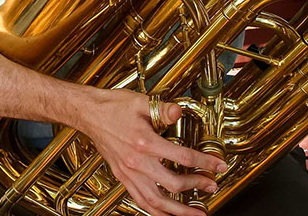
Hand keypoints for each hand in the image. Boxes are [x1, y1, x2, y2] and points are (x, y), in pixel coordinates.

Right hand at [79, 89, 226, 215]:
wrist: (89, 114)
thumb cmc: (113, 106)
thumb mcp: (141, 102)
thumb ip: (163, 109)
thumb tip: (179, 111)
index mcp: (144, 142)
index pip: (181, 157)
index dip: (204, 162)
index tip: (218, 166)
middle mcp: (136, 162)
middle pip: (172, 184)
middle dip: (196, 186)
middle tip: (212, 186)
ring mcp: (128, 173)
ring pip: (155, 202)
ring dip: (177, 211)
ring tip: (195, 214)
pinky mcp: (122, 177)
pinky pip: (140, 201)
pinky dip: (155, 212)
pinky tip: (166, 214)